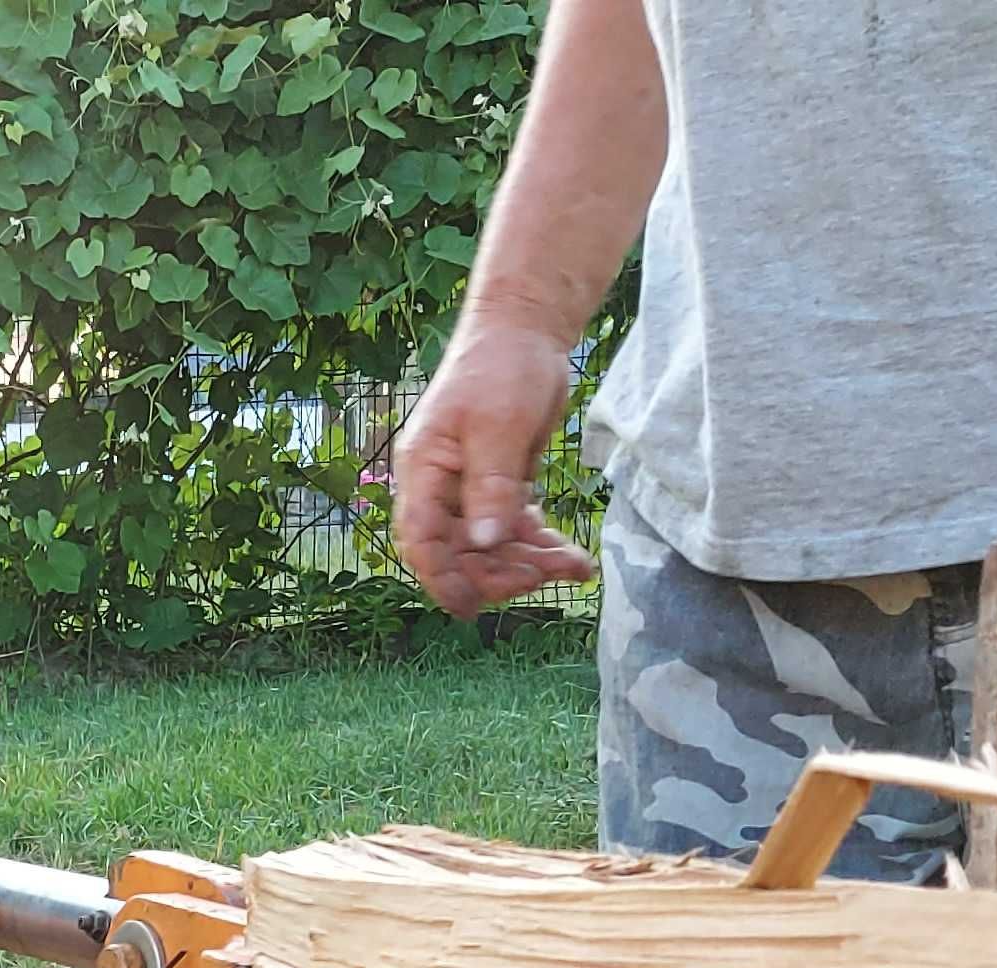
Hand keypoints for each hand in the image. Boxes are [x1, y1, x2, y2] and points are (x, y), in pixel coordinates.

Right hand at [390, 322, 597, 618]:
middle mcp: (441, 487)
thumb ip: (491, 485)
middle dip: (501, 572)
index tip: (471, 608)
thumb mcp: (497, 426)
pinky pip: (515, 530)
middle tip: (546, 576)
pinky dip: (541, 546)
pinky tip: (572, 558)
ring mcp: (470, 490)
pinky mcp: (500, 488)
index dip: (441, 578)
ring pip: (491, 547)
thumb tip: (486, 541)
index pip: (422, 539)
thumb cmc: (501, 366)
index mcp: (424, 471)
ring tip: (574, 566)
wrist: (526, 330)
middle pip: (460, 552)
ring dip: (529, 563)